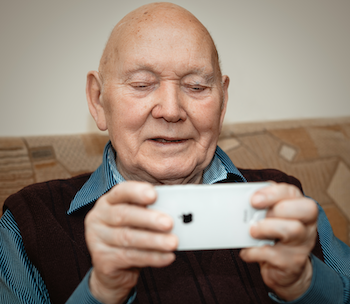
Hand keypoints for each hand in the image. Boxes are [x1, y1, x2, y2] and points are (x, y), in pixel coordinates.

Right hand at [84, 181, 177, 303]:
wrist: (113, 269)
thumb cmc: (131, 236)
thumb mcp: (137, 220)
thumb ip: (150, 212)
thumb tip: (176, 211)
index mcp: (108, 201)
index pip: (121, 191)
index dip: (136, 192)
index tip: (154, 194)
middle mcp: (98, 217)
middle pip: (123, 215)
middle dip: (148, 219)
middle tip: (169, 223)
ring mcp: (96, 239)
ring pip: (127, 238)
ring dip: (154, 240)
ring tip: (173, 243)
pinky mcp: (101, 260)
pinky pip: (130, 257)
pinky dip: (152, 257)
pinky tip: (167, 257)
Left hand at [240, 183, 317, 300]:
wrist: (281, 267)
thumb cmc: (272, 235)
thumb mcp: (267, 217)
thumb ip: (260, 207)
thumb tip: (240, 202)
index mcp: (299, 207)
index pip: (292, 192)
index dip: (273, 193)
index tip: (254, 199)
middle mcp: (306, 224)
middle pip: (305, 209)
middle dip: (276, 209)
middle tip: (255, 216)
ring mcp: (303, 244)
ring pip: (293, 230)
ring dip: (266, 228)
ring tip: (251, 232)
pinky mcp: (293, 263)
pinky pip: (275, 255)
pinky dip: (255, 252)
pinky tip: (247, 251)